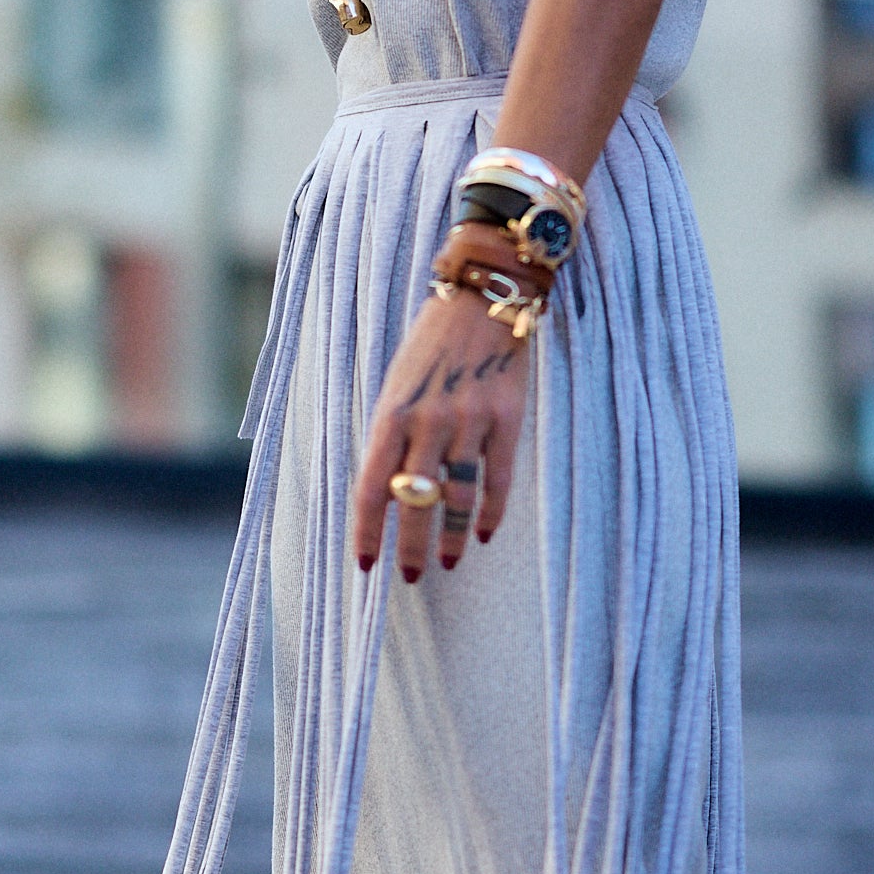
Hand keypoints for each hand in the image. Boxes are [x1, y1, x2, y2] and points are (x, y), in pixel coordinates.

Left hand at [352, 287, 529, 581]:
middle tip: (411, 576)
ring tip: (446, 562)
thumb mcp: (397, 384)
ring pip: (458, 496)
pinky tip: (483, 533)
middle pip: (415, 501)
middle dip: (410, 546)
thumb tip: (388, 493)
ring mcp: (469, 420)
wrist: (483, 298)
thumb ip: (392, 435)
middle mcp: (427, 421)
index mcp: (392, 413)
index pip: (371, 486)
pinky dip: (490, 511)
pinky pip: (497, 478)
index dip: (367, 530)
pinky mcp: (506, 417)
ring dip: (450, 537)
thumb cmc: (431, 344)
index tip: (367, 562)